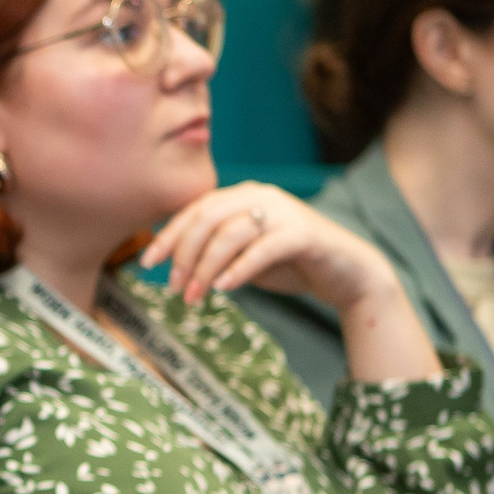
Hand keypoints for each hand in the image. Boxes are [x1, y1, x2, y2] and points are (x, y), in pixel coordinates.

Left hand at [140, 182, 396, 310]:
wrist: (346, 273)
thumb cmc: (290, 263)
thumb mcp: (244, 255)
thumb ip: (215, 252)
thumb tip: (174, 266)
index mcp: (243, 195)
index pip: (195, 209)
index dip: (168, 235)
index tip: (147, 262)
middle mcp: (261, 195)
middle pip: (207, 219)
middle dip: (183, 254)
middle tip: (174, 288)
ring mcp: (283, 212)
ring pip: (230, 234)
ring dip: (206, 269)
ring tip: (194, 297)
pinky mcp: (303, 233)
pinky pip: (262, 249)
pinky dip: (239, 269)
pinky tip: (223, 288)